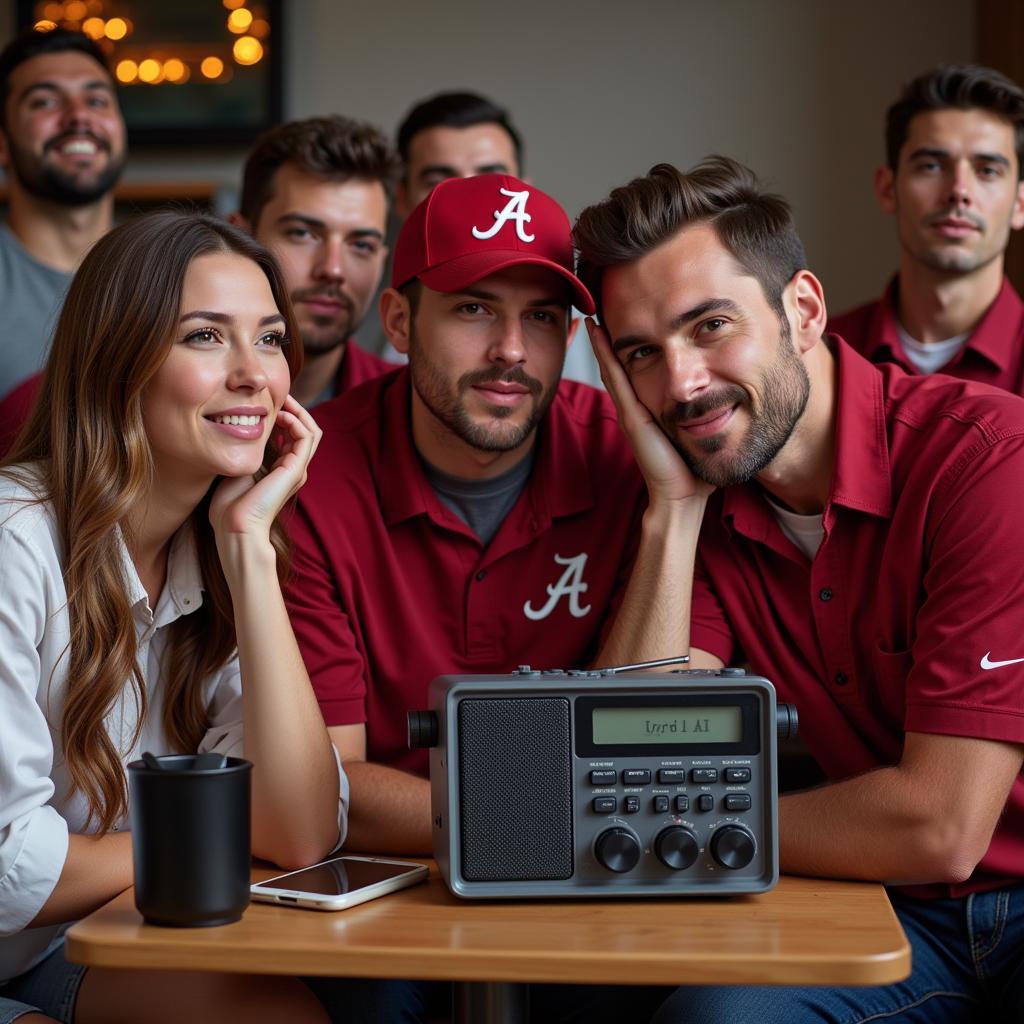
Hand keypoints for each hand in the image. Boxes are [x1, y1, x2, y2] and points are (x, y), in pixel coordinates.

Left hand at [209, 394, 321, 543]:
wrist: (235, 527)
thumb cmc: (229, 505)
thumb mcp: (236, 468)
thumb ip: (243, 451)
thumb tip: (232, 430)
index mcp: (282, 470)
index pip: (294, 435)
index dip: (285, 415)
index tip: (268, 402)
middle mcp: (294, 469)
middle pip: (306, 430)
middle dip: (295, 409)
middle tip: (279, 395)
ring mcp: (297, 470)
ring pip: (311, 431)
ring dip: (298, 412)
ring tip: (282, 401)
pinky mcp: (295, 470)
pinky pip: (306, 437)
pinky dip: (296, 422)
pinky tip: (280, 415)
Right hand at [587, 318, 713, 505]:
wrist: (683, 498)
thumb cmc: (695, 471)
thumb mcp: (704, 432)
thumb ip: (711, 414)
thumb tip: (736, 396)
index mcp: (652, 409)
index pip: (639, 370)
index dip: (634, 345)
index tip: (632, 319)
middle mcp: (637, 407)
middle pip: (621, 364)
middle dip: (613, 338)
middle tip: (602, 308)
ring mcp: (631, 410)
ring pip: (614, 367)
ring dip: (603, 341)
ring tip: (593, 313)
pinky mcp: (632, 417)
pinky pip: (616, 379)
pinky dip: (605, 355)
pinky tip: (599, 334)